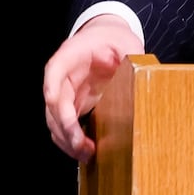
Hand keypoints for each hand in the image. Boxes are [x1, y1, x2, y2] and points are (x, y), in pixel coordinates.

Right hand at [42, 15, 144, 162]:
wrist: (106, 39)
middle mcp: (61, 76)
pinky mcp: (72, 105)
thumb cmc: (113, 39)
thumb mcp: (126, 43)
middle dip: (65, 127)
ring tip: (87, 155)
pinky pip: (65, 126)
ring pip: (55, 120)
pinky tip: (87, 152)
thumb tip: (140, 74)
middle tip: (81, 147)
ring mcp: (64, 92)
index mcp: (70, 55)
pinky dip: (72, 141)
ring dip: (67, 140)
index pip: (54, 71)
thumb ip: (131, 57)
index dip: (53, 91)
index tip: (57, 108)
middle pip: (53, 104)